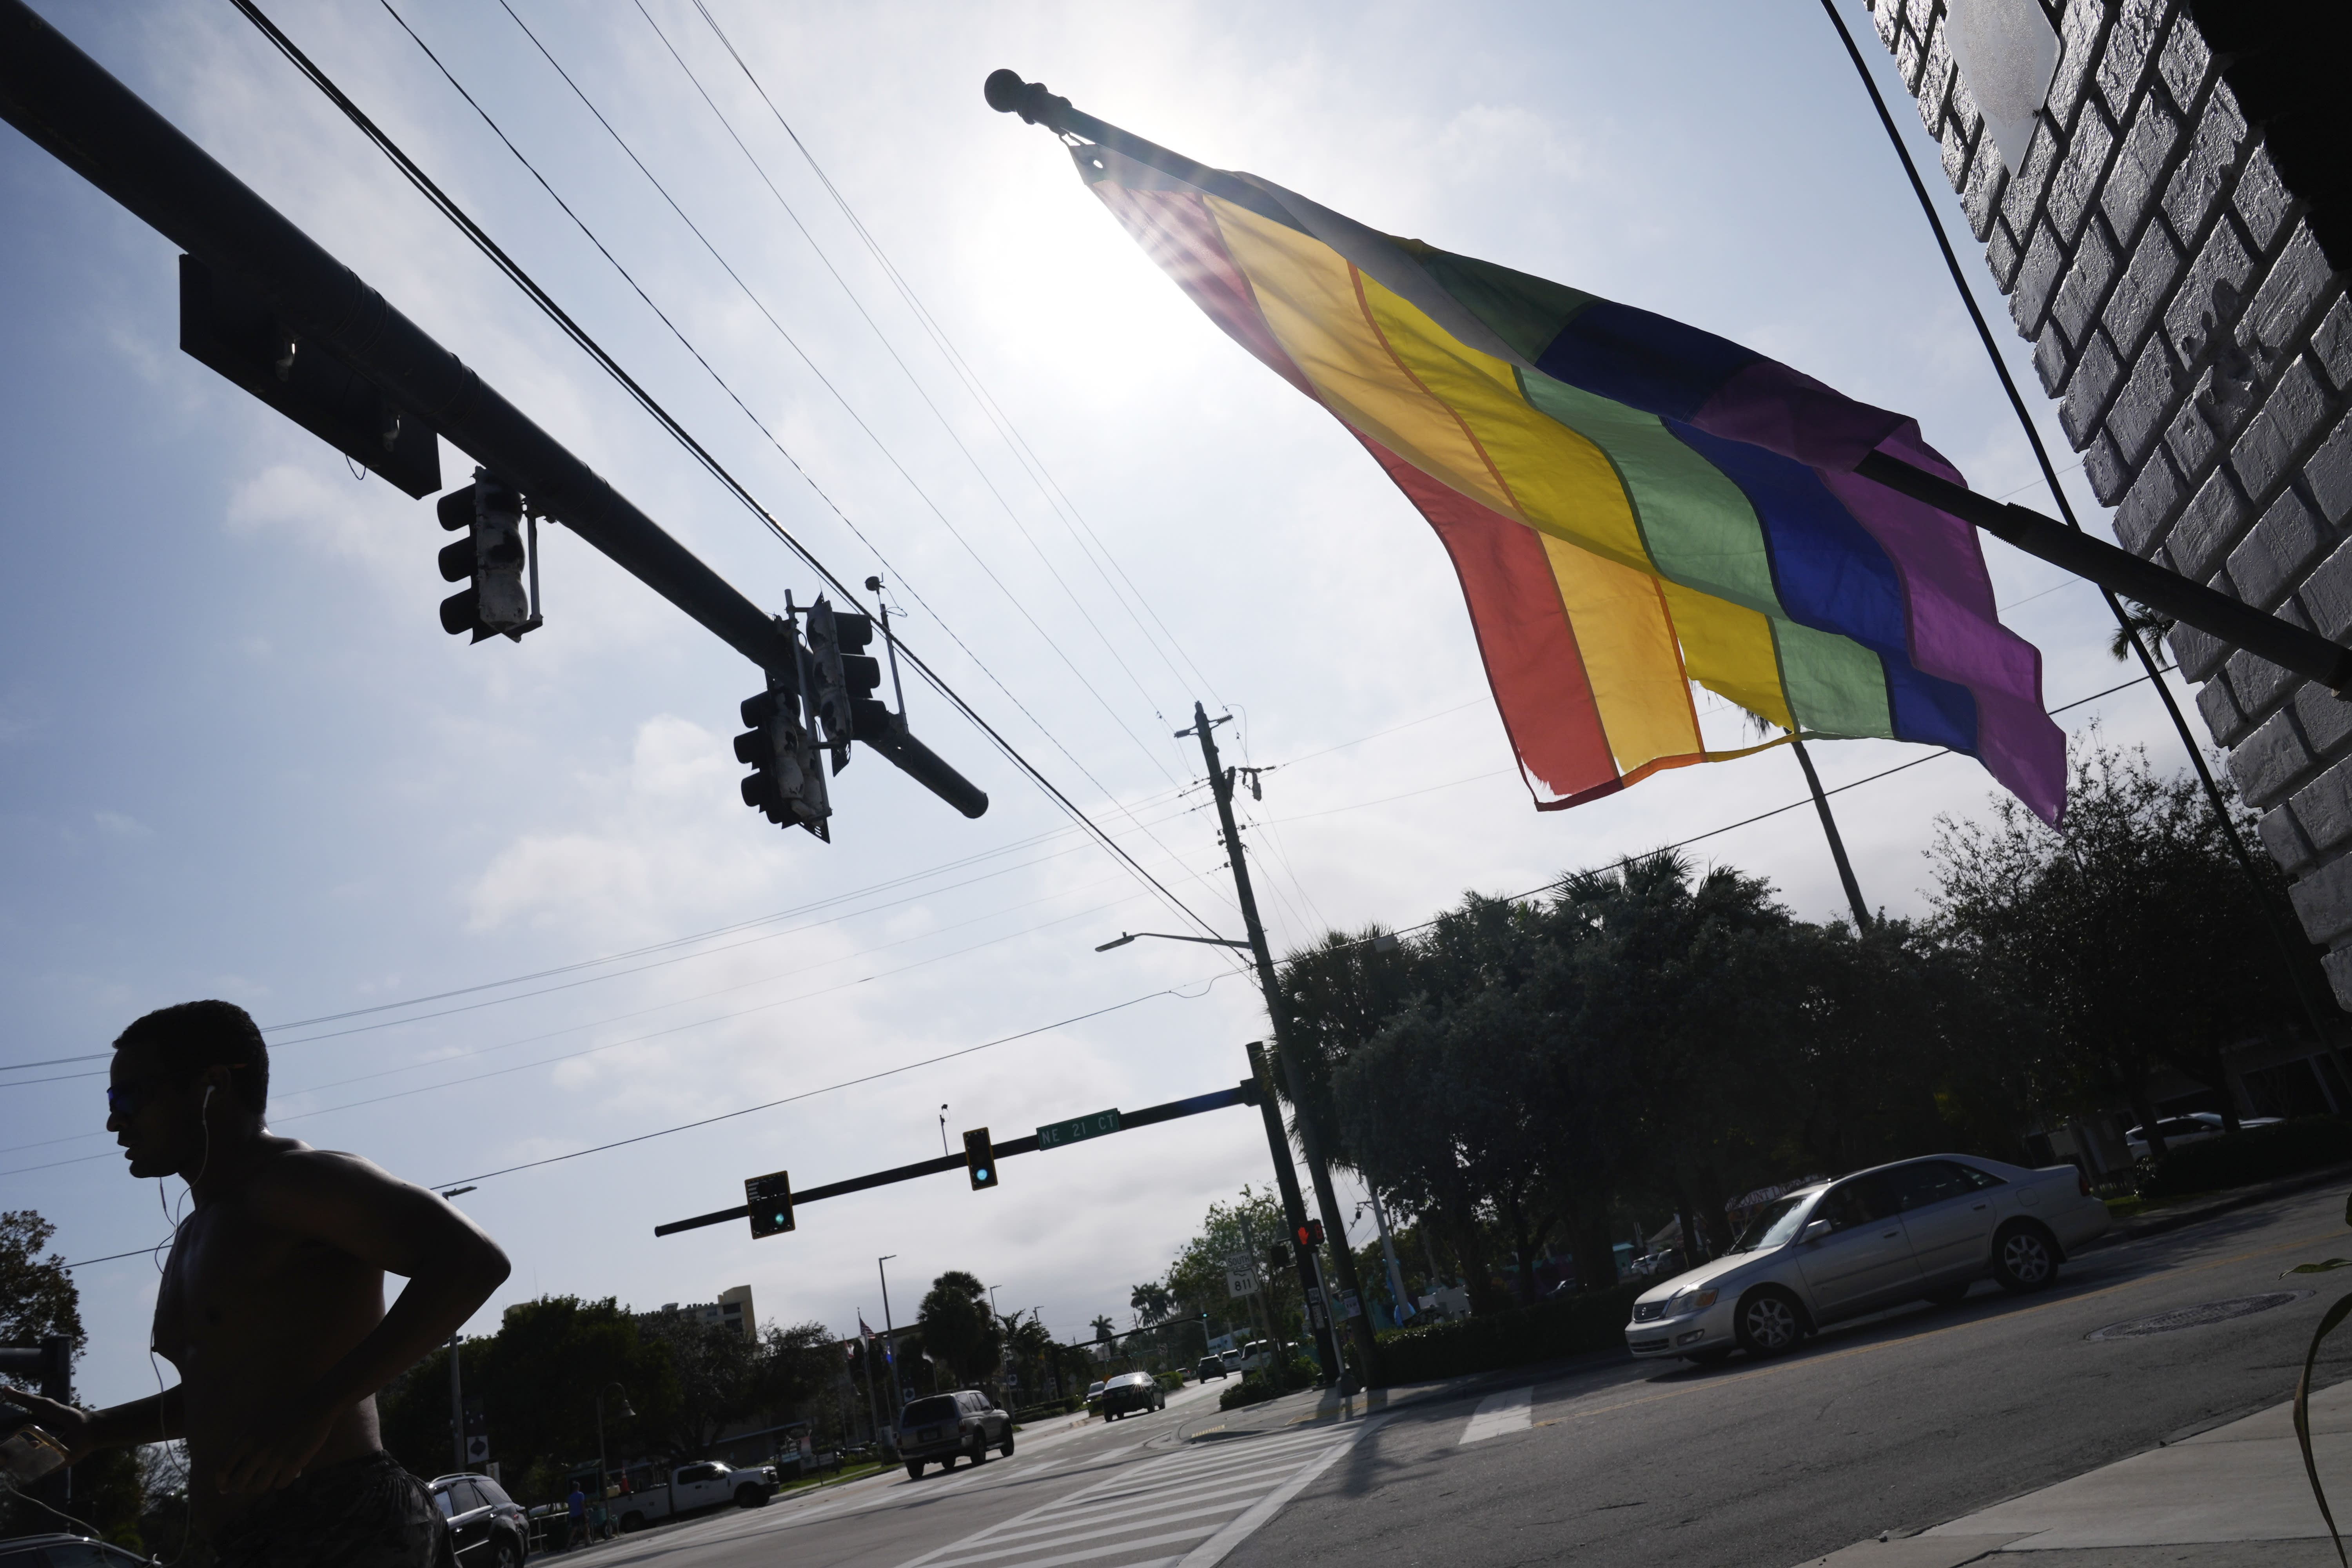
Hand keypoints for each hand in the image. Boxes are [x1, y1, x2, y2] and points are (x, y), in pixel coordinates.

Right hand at [0, 1385, 95, 1465]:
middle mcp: (23, 1449)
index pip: (1, 1440)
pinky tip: (20, 1462)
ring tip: (8, 1455)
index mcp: (20, 1434)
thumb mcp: (44, 1406)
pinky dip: (21, 1472)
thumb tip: (5, 1388)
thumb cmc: (64, 1416)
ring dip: (6, 1462)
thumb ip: (25, 1400)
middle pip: (3, 1455)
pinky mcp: (42, 1469)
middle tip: (1, 1451)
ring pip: (12, 1466)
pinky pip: (28, 1475)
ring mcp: (32, 1460)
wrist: (86, 1430)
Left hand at [217, 1397, 338, 1495]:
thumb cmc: (285, 1418)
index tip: (224, 1488)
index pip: (222, 1469)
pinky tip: (286, 1472)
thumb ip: (244, 1448)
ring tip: (269, 1477)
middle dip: (241, 1488)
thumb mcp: (258, 1427)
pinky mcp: (293, 1464)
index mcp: (246, 1439)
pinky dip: (281, 1481)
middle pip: (238, 1484)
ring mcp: (276, 1458)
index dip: (220, 1482)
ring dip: (262, 1485)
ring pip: (259, 1487)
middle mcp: (258, 1450)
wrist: (315, 1408)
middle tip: (248, 1485)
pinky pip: (280, 1485)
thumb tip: (231, 1477)